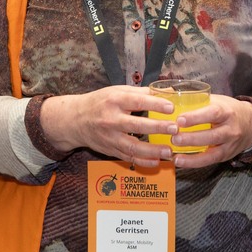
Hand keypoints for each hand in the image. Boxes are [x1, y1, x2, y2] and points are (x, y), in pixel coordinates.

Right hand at [39, 86, 175, 167]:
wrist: (76, 120)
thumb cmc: (101, 102)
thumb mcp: (118, 91)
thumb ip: (143, 92)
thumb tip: (168, 90)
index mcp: (115, 100)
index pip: (137, 101)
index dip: (155, 104)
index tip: (171, 108)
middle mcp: (111, 119)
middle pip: (136, 125)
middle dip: (157, 128)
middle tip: (175, 129)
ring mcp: (110, 137)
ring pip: (132, 146)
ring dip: (152, 151)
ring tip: (169, 151)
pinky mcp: (110, 150)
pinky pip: (128, 157)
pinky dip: (143, 162)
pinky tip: (156, 162)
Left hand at [171, 94, 251, 168]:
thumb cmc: (228, 110)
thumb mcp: (218, 100)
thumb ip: (199, 100)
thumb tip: (170, 93)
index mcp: (227, 111)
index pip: (213, 113)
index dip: (196, 117)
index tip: (180, 119)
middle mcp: (231, 129)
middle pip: (212, 135)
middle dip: (192, 138)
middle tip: (174, 137)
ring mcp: (230, 144)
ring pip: (212, 152)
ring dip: (192, 156)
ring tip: (175, 155)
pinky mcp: (226, 155)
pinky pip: (210, 161)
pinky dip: (194, 163)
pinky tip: (181, 162)